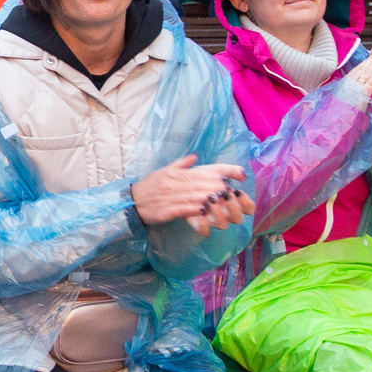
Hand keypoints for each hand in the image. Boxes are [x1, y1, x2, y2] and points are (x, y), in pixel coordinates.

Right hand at [133, 155, 253, 233]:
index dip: (224, 171)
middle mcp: (175, 182)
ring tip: (231, 208)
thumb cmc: (148, 188)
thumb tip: (194, 156)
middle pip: (205, 184)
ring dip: (216, 203)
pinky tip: (211, 215)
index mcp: (177, 173)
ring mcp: (171, 197)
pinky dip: (200, 213)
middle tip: (239, 197)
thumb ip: (180, 164)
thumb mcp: (163, 171)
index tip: (241, 175)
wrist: (129, 203)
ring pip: (199, 198)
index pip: (205, 169)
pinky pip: (187, 211)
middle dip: (224, 191)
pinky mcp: (167, 211)